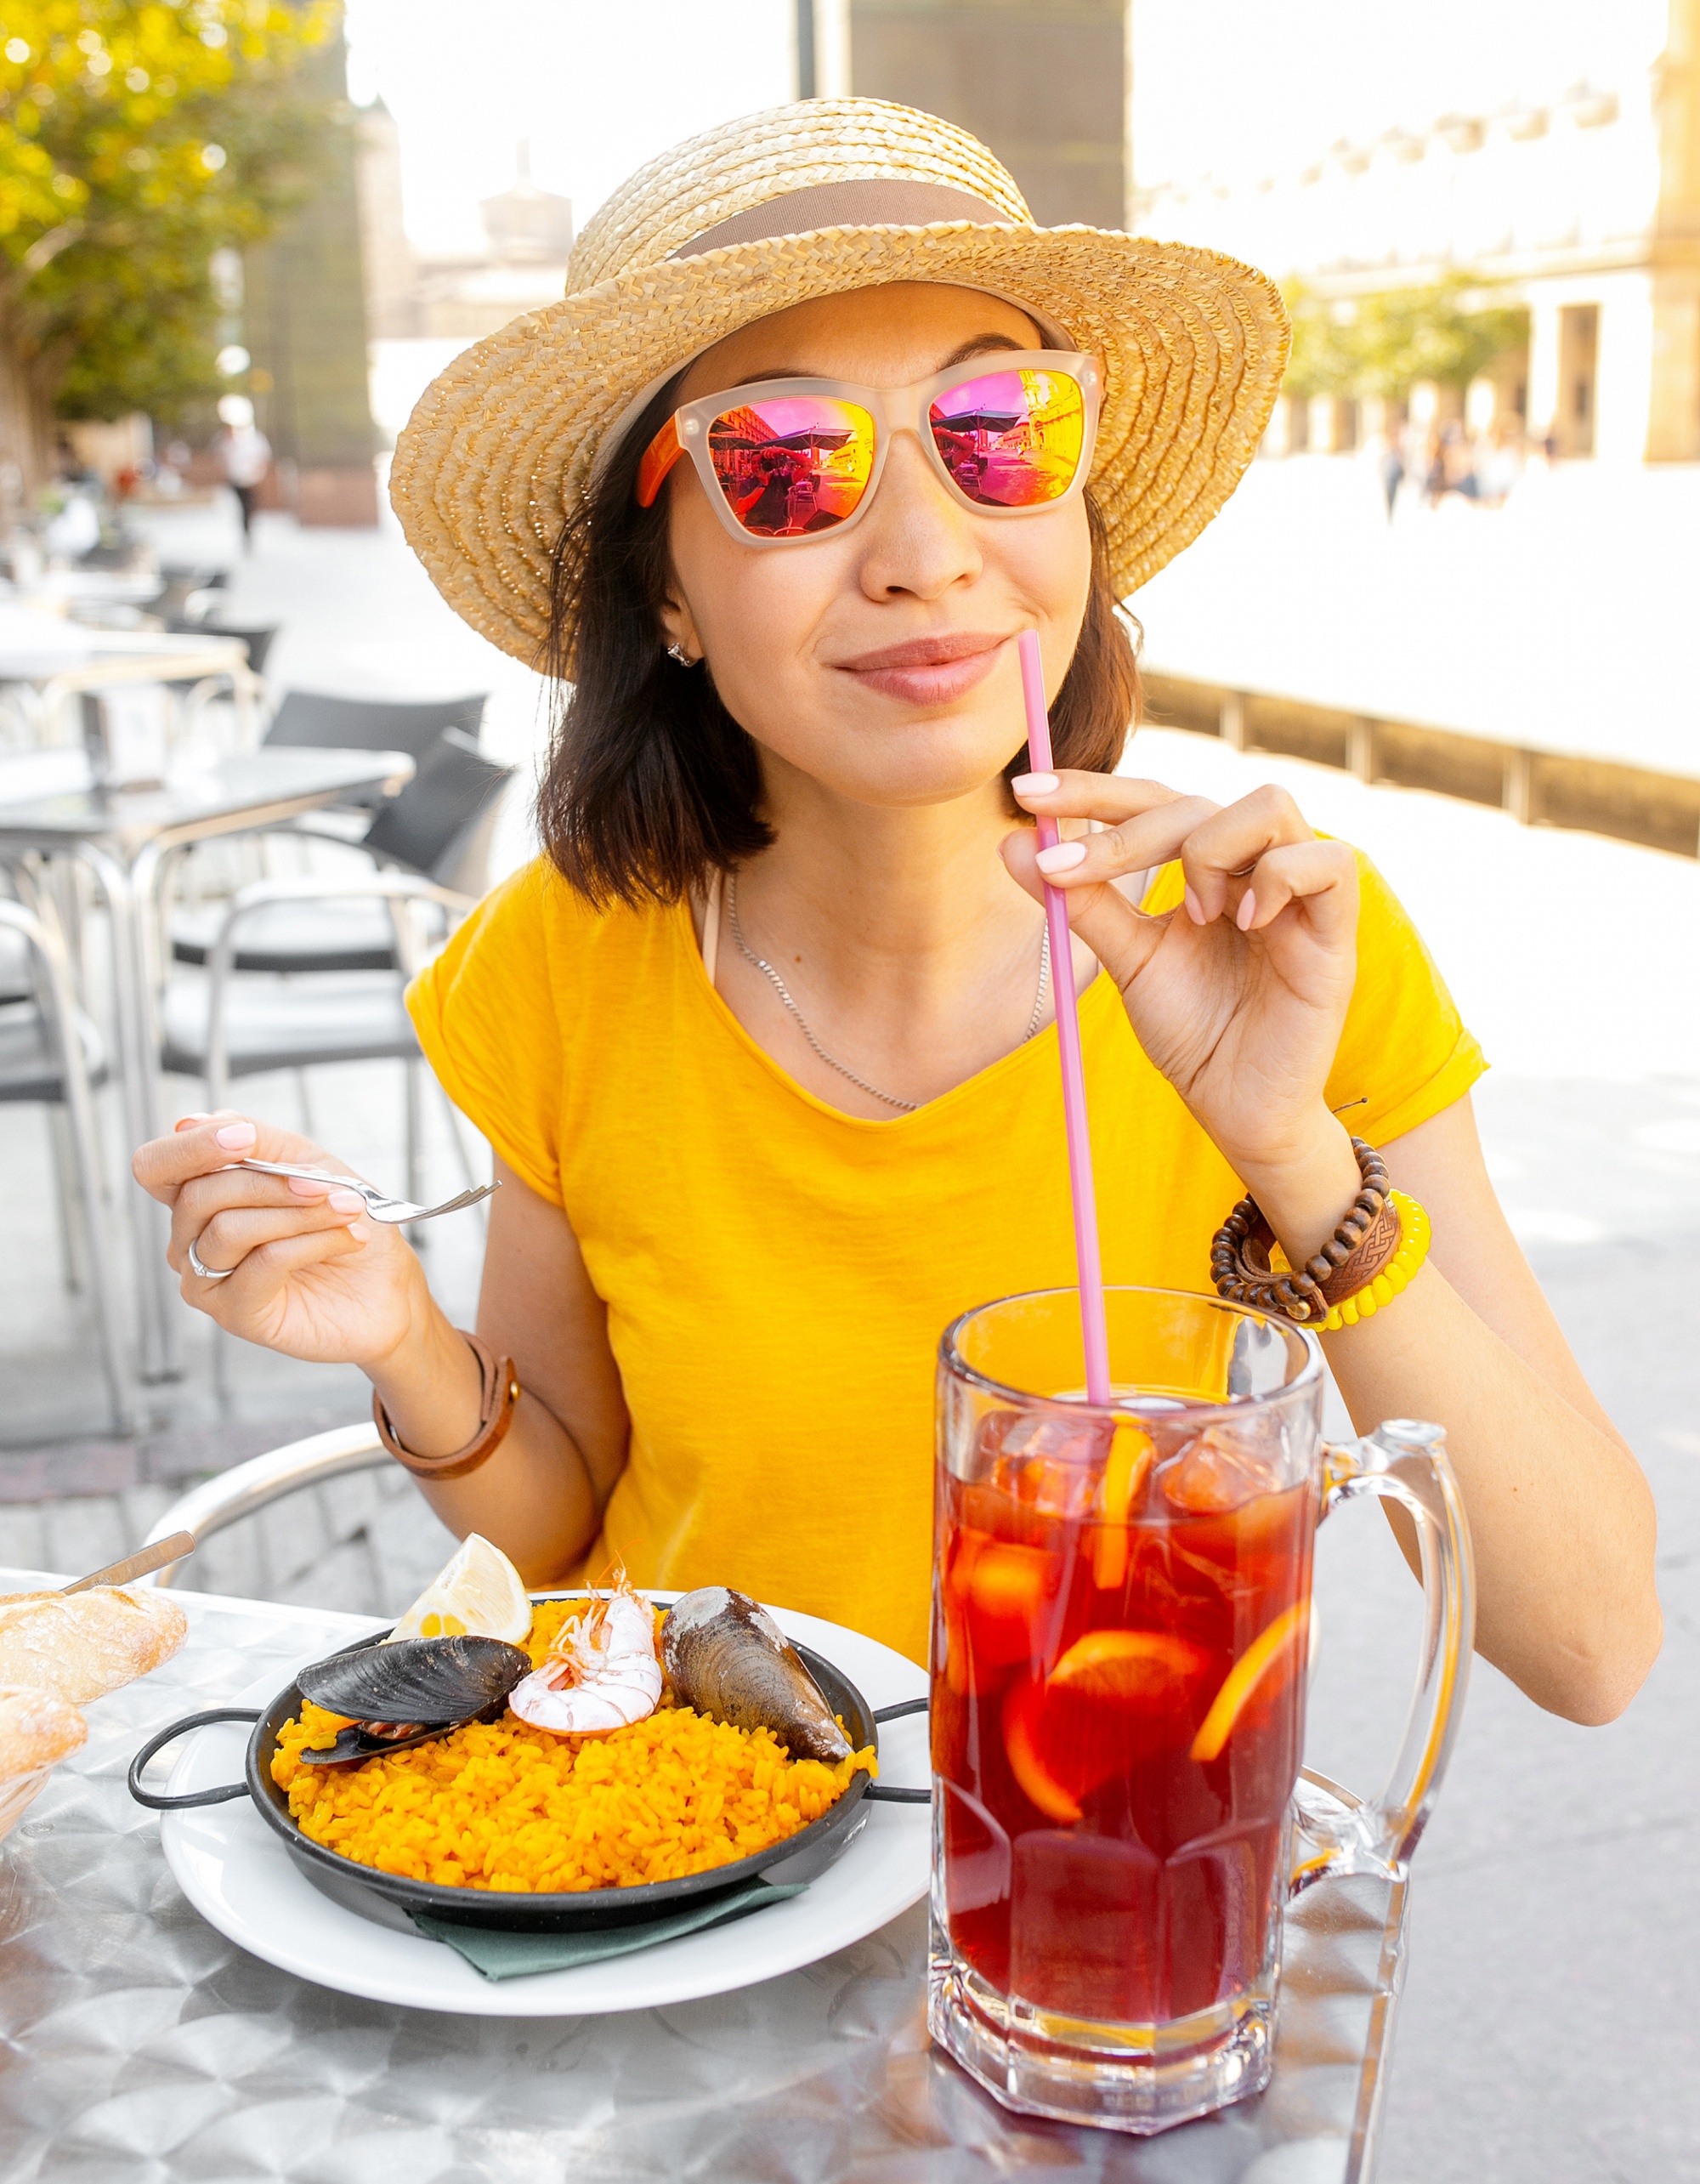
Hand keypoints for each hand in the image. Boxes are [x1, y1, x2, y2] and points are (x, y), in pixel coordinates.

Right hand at [132, 1111, 426, 1368]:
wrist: (386, 1283)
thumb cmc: (343, 1219)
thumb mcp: (306, 1161)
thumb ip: (254, 1139)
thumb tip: (190, 1122)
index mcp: (199, 1194)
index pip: (155, 1167)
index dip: (190, 1148)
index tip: (245, 1138)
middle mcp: (190, 1239)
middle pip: (197, 1196)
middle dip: (270, 1183)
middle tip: (327, 1185)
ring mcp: (207, 1280)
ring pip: (230, 1230)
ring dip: (300, 1213)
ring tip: (347, 1211)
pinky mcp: (236, 1314)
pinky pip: (263, 1263)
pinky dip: (312, 1242)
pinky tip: (347, 1239)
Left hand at [1003, 773, 1358, 1187]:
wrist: (1239, 1108)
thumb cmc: (1193, 1033)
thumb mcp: (1128, 961)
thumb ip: (1081, 902)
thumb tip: (1012, 843)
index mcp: (1205, 866)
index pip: (1151, 799)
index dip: (1091, 789)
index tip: (1023, 794)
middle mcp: (1252, 865)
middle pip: (1196, 800)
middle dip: (1122, 831)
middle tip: (1065, 869)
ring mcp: (1297, 892)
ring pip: (1270, 805)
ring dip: (1208, 851)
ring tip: (1190, 915)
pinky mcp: (1336, 928)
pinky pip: (1327, 861)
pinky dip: (1277, 879)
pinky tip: (1243, 923)